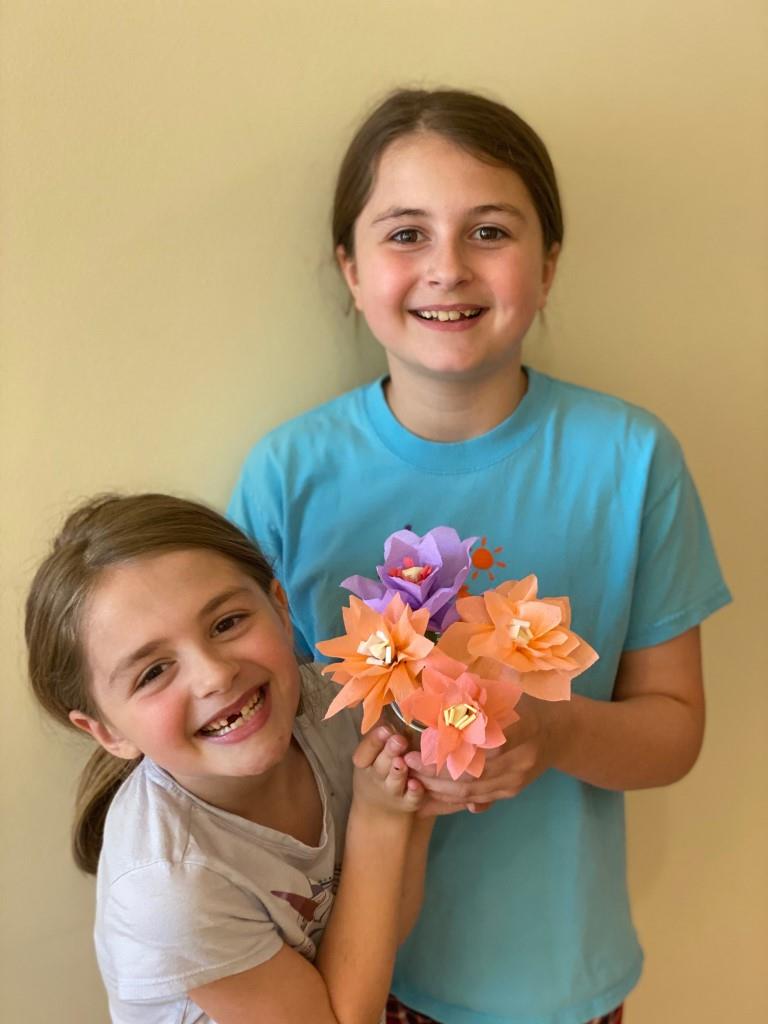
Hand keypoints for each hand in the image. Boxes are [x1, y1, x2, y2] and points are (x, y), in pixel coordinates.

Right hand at [352, 725, 424, 817]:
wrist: (378, 810)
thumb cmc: (378, 769)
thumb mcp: (371, 754)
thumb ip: (380, 734)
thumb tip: (388, 701)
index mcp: (365, 762)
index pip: (365, 751)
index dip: (375, 740)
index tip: (385, 729)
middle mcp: (377, 776)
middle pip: (381, 764)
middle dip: (389, 751)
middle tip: (398, 740)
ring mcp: (392, 790)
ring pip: (395, 781)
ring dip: (398, 771)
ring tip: (402, 762)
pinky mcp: (408, 803)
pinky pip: (411, 798)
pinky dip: (414, 792)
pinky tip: (417, 784)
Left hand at [404, 695, 565, 805]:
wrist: (558, 731)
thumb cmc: (524, 701)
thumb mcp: (503, 688)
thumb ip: (471, 693)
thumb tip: (432, 684)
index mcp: (523, 724)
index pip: (485, 741)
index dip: (453, 745)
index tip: (424, 740)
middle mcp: (522, 756)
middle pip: (474, 771)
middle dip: (435, 770)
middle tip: (407, 760)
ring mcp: (518, 778)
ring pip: (472, 790)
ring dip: (437, 786)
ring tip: (411, 775)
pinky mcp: (512, 791)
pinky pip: (477, 799)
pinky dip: (450, 796)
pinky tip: (429, 789)